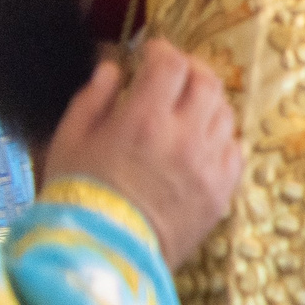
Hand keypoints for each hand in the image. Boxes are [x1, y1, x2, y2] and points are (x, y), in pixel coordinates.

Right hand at [45, 42, 241, 268]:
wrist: (103, 253)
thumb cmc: (77, 195)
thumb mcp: (69, 139)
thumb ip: (94, 97)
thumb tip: (114, 68)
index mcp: (145, 119)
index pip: (171, 65)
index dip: (163, 50)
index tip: (151, 52)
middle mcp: (186, 137)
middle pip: (208, 83)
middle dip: (191, 70)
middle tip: (175, 73)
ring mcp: (210, 166)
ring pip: (226, 114)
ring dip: (207, 103)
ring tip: (187, 108)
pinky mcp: (223, 192)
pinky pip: (235, 151)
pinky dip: (221, 139)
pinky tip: (201, 143)